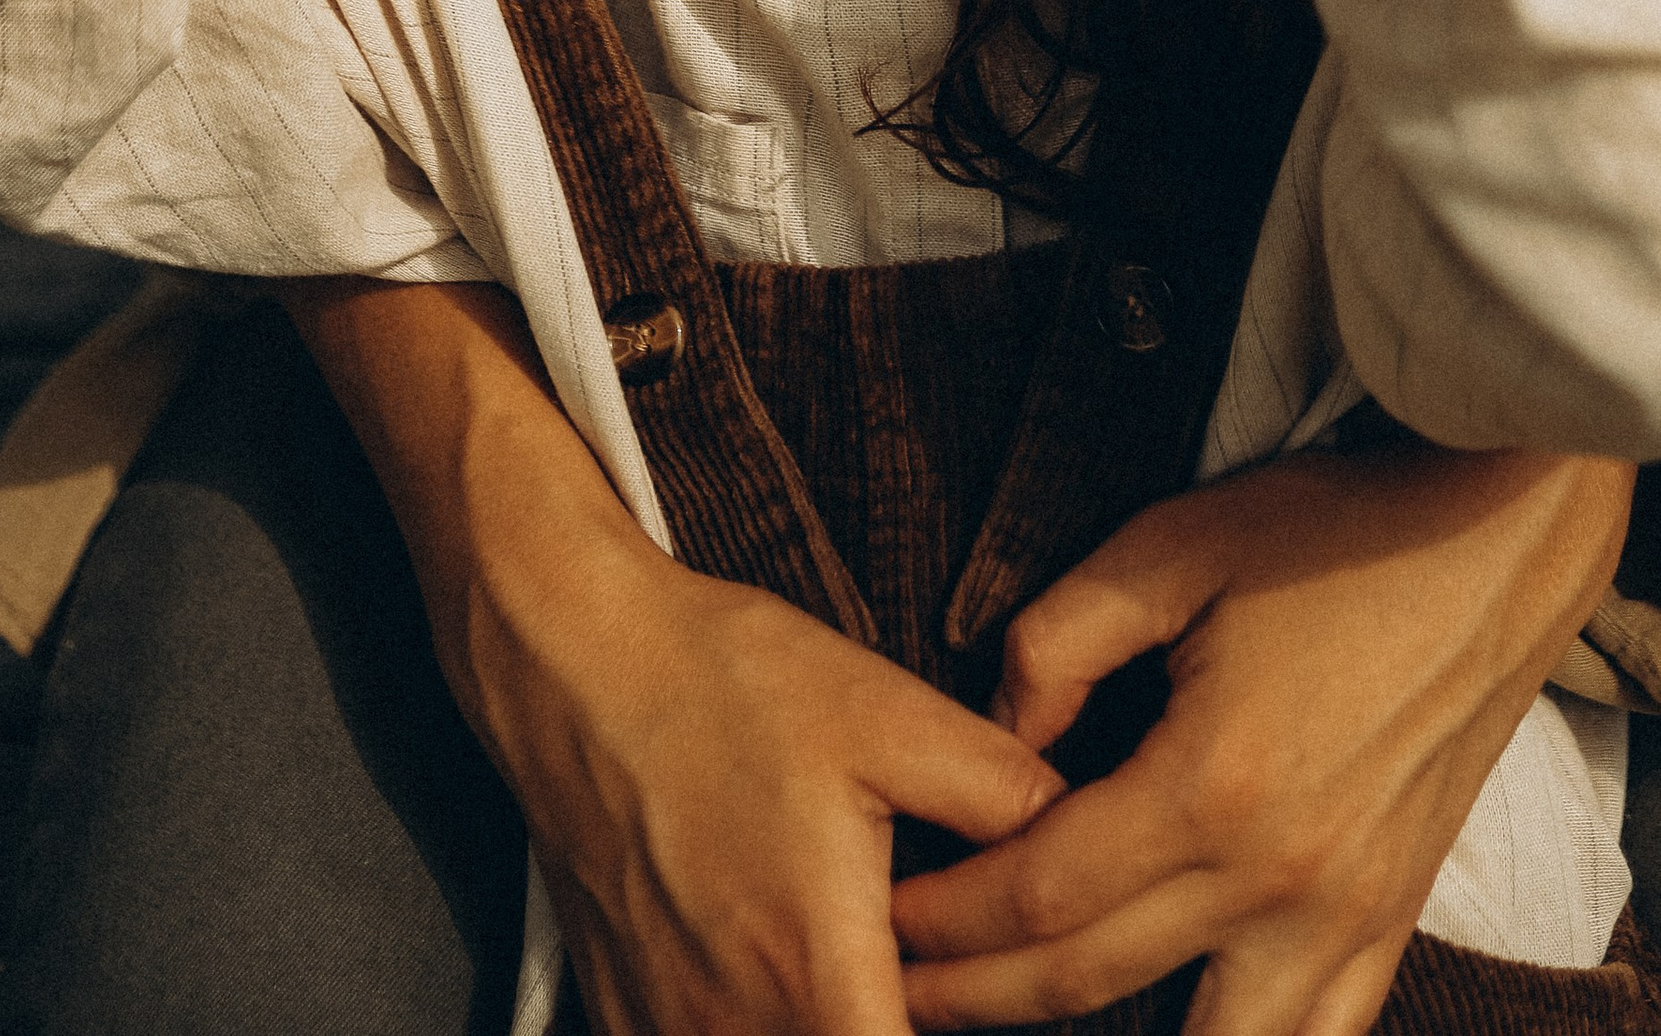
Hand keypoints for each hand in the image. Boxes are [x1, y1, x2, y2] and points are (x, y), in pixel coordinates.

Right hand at [286, 280, 1061, 1035]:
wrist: (576, 661)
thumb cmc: (727, 683)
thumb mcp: (891, 714)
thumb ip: (1004, 790)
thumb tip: (1084, 831)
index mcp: (818, 979)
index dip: (971, 1032)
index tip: (984, 997)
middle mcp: (733, 1034)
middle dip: (899, 1031)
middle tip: (923, 970)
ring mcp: (667, 1035)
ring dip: (832, 1027)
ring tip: (862, 968)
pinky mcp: (623, 1019)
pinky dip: (755, 1028)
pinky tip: (784, 979)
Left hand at [890, 442, 1633, 1035]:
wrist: (1497, 538)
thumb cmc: (1334, 528)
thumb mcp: (1175, 543)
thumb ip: (1063, 638)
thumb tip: (998, 735)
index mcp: (1215, 786)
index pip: (1040, 892)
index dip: (949, 917)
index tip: (881, 917)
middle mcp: (1281, 880)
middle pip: (1089, 985)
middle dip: (978, 998)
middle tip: (895, 993)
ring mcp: (1346, 917)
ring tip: (1015, 1025)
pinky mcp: (1392, 920)